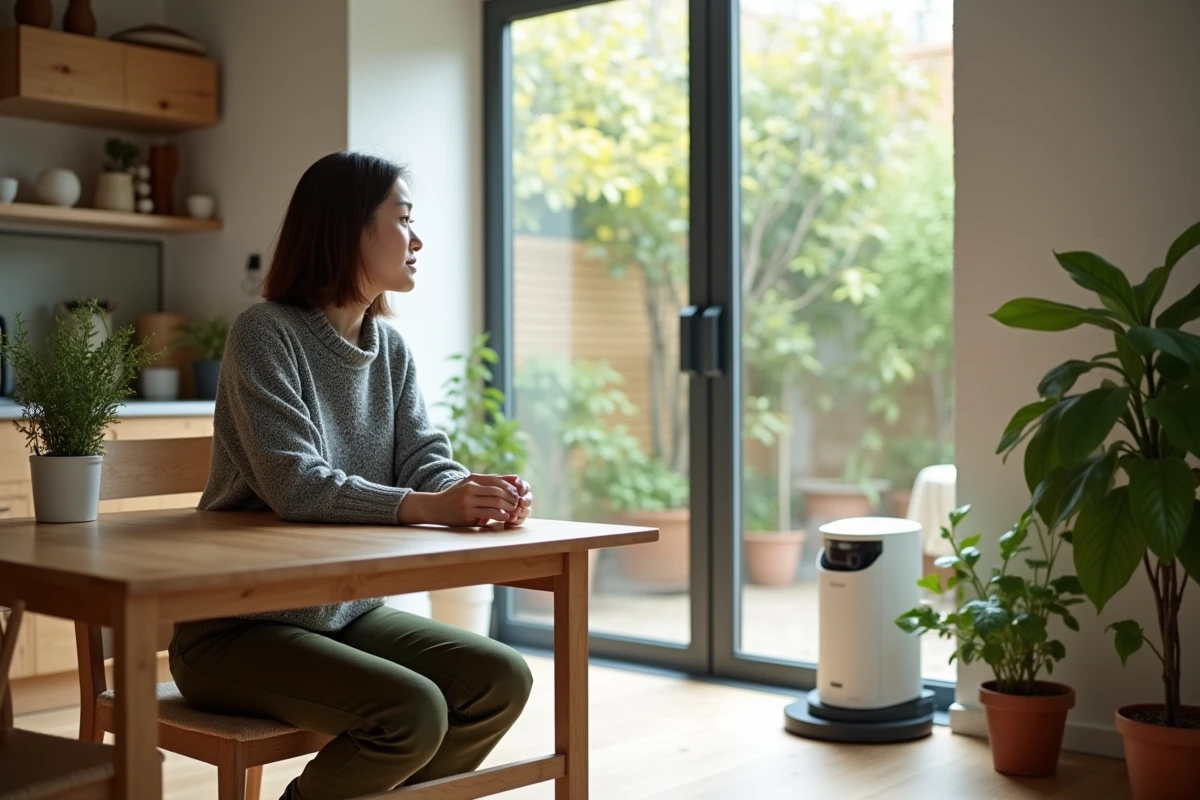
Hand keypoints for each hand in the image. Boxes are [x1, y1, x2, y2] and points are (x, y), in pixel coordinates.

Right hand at [396, 474, 520, 526]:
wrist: (435, 507)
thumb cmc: (456, 496)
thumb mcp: (471, 484)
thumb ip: (492, 481)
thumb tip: (516, 477)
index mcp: (472, 478)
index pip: (497, 480)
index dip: (510, 488)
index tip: (517, 494)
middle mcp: (470, 487)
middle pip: (498, 491)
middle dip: (511, 498)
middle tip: (518, 504)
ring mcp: (468, 500)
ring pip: (495, 502)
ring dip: (508, 507)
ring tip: (513, 511)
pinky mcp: (467, 513)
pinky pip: (489, 513)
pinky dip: (500, 515)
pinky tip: (505, 517)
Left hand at [494, 475, 532, 528]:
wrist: (481, 506)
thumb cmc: (489, 493)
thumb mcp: (494, 485)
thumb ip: (505, 480)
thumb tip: (516, 477)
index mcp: (520, 489)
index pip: (526, 487)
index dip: (523, 487)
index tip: (518, 487)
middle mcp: (523, 499)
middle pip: (529, 500)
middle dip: (525, 501)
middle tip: (520, 501)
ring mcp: (521, 510)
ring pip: (526, 511)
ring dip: (521, 512)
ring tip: (515, 512)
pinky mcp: (516, 520)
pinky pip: (520, 521)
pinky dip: (516, 521)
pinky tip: (511, 520)